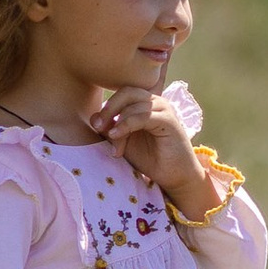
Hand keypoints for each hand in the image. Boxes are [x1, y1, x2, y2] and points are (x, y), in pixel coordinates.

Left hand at [88, 84, 212, 218]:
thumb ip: (110, 129)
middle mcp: (156, 102)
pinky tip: (117, 136)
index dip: (107, 107)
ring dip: (118, 124)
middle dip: (109, 109)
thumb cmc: (150, 158)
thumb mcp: (124, 142)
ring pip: (132, 105)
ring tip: (114, 144)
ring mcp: (164, 110)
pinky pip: (143, 116)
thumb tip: (94, 118)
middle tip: (99, 127)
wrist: (174, 176)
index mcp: (146, 104)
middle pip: (127, 92)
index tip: (96, 126)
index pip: (122, 93)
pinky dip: (126, 124)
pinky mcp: (169, 121)